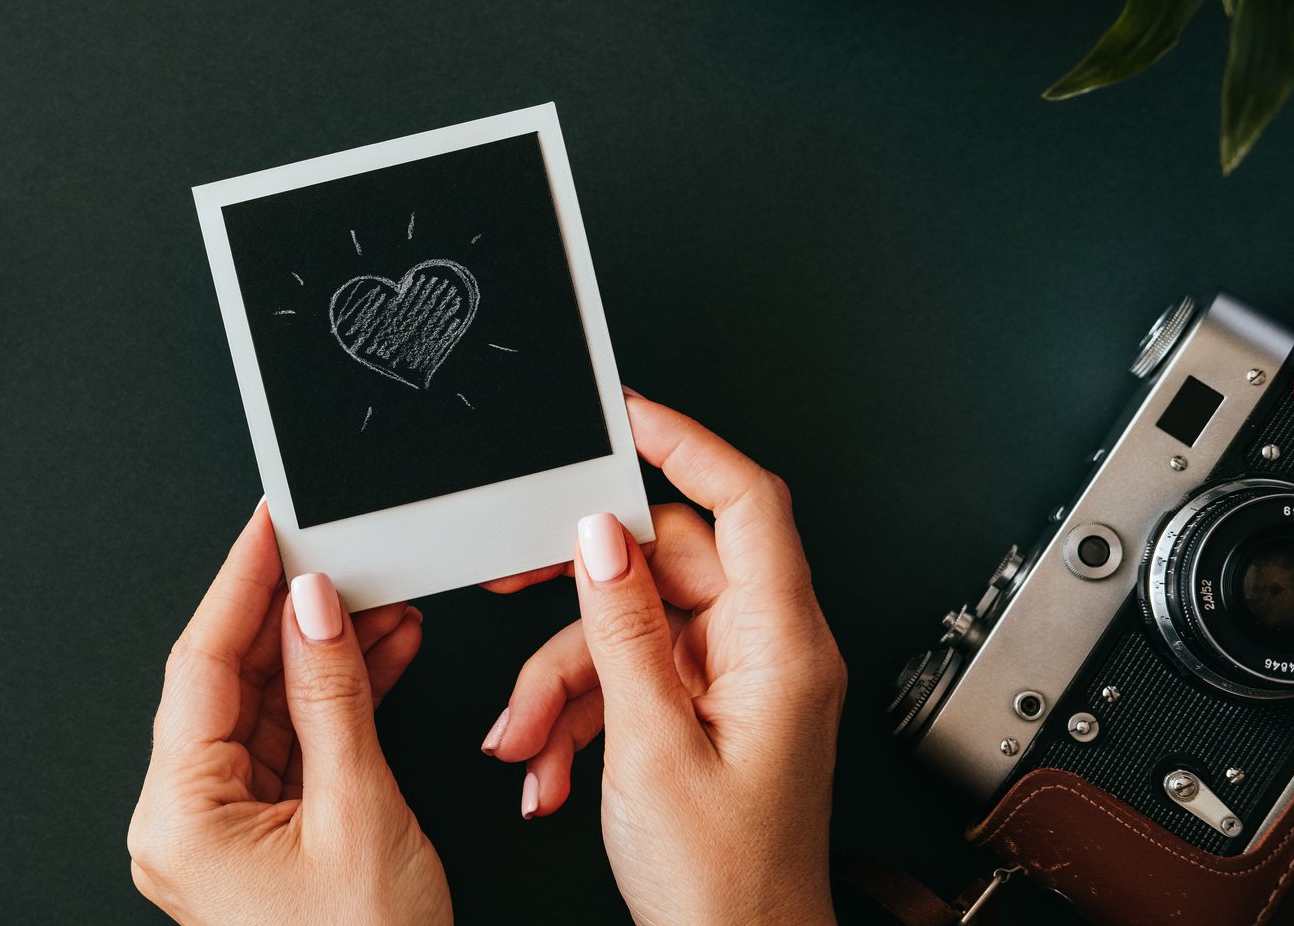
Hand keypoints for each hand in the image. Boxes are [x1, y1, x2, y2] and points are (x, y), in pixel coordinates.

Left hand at [128, 503, 451, 924]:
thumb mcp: (359, 809)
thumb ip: (332, 696)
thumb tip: (314, 605)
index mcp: (179, 816)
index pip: (200, 664)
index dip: (239, 582)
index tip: (269, 523)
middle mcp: (184, 821)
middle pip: (229, 680)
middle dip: (290, 612)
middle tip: (334, 550)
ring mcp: (222, 830)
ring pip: (264, 706)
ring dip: (322, 652)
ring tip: (378, 599)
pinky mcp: (262, 836)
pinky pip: (290, 742)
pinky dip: (334, 698)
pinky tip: (378, 654)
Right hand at [481, 394, 845, 925]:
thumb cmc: (725, 886)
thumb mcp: (652, 745)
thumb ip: (623, 628)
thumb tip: (600, 537)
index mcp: (780, 646)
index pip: (747, 503)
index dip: (688, 444)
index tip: (627, 416)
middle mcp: (766, 651)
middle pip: (664, 565)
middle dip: (577, 600)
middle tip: (513, 588)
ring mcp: (736, 680)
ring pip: (631, 626)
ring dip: (563, 681)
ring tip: (527, 741)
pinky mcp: (706, 709)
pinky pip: (631, 675)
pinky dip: (579, 714)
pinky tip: (550, 766)